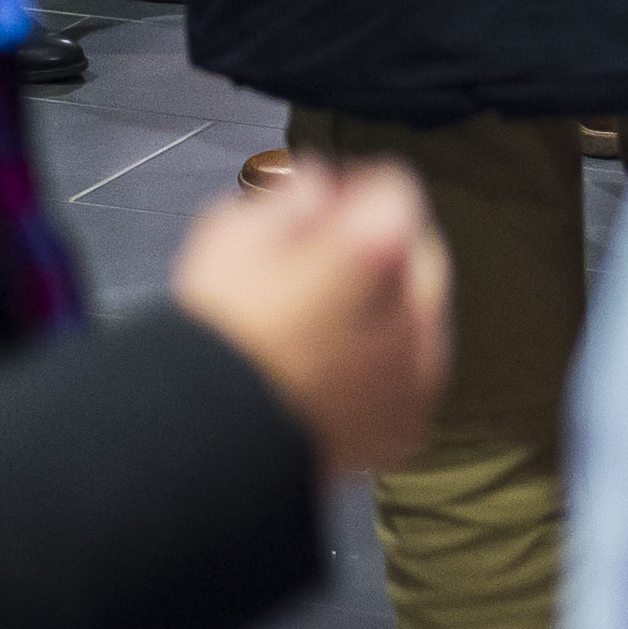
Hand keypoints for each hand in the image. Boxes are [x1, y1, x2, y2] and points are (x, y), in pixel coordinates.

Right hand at [171, 157, 449, 481]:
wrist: (207, 442)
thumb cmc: (216, 339)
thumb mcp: (232, 229)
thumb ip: (289, 194)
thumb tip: (316, 190)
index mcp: (377, 247)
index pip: (394, 186)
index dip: (351, 186)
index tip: (324, 200)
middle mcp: (414, 309)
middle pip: (418, 249)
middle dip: (379, 245)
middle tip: (321, 259)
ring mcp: (417, 374)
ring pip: (420, 316)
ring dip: (386, 308)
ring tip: (321, 323)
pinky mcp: (406, 424)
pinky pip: (408, 378)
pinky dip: (383, 369)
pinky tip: (332, 370)